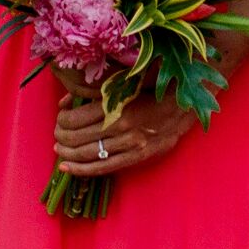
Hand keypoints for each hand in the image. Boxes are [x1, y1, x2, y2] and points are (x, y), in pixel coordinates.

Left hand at [53, 85, 196, 177]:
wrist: (190, 100)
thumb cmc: (158, 84)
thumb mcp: (126, 78)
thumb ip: (96, 89)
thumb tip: (66, 100)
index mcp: (117, 104)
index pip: (74, 118)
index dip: (61, 119)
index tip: (60, 117)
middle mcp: (121, 126)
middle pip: (77, 137)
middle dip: (61, 137)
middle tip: (57, 133)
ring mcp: (131, 144)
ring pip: (88, 154)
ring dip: (68, 154)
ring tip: (59, 149)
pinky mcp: (139, 156)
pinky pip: (105, 167)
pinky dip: (82, 170)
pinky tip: (67, 168)